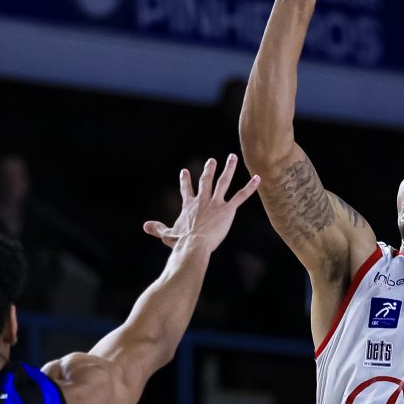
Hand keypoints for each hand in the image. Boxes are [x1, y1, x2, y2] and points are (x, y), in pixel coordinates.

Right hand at [143, 154, 259, 251]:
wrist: (193, 245)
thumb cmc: (181, 243)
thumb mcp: (166, 235)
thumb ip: (157, 229)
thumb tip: (145, 226)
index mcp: (189, 206)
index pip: (186, 190)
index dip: (185, 181)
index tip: (184, 171)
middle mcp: (202, 200)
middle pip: (206, 181)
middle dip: (209, 170)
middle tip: (212, 161)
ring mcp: (215, 203)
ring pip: (223, 182)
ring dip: (228, 169)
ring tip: (232, 157)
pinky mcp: (227, 210)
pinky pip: (241, 196)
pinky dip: (250, 187)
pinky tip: (258, 178)